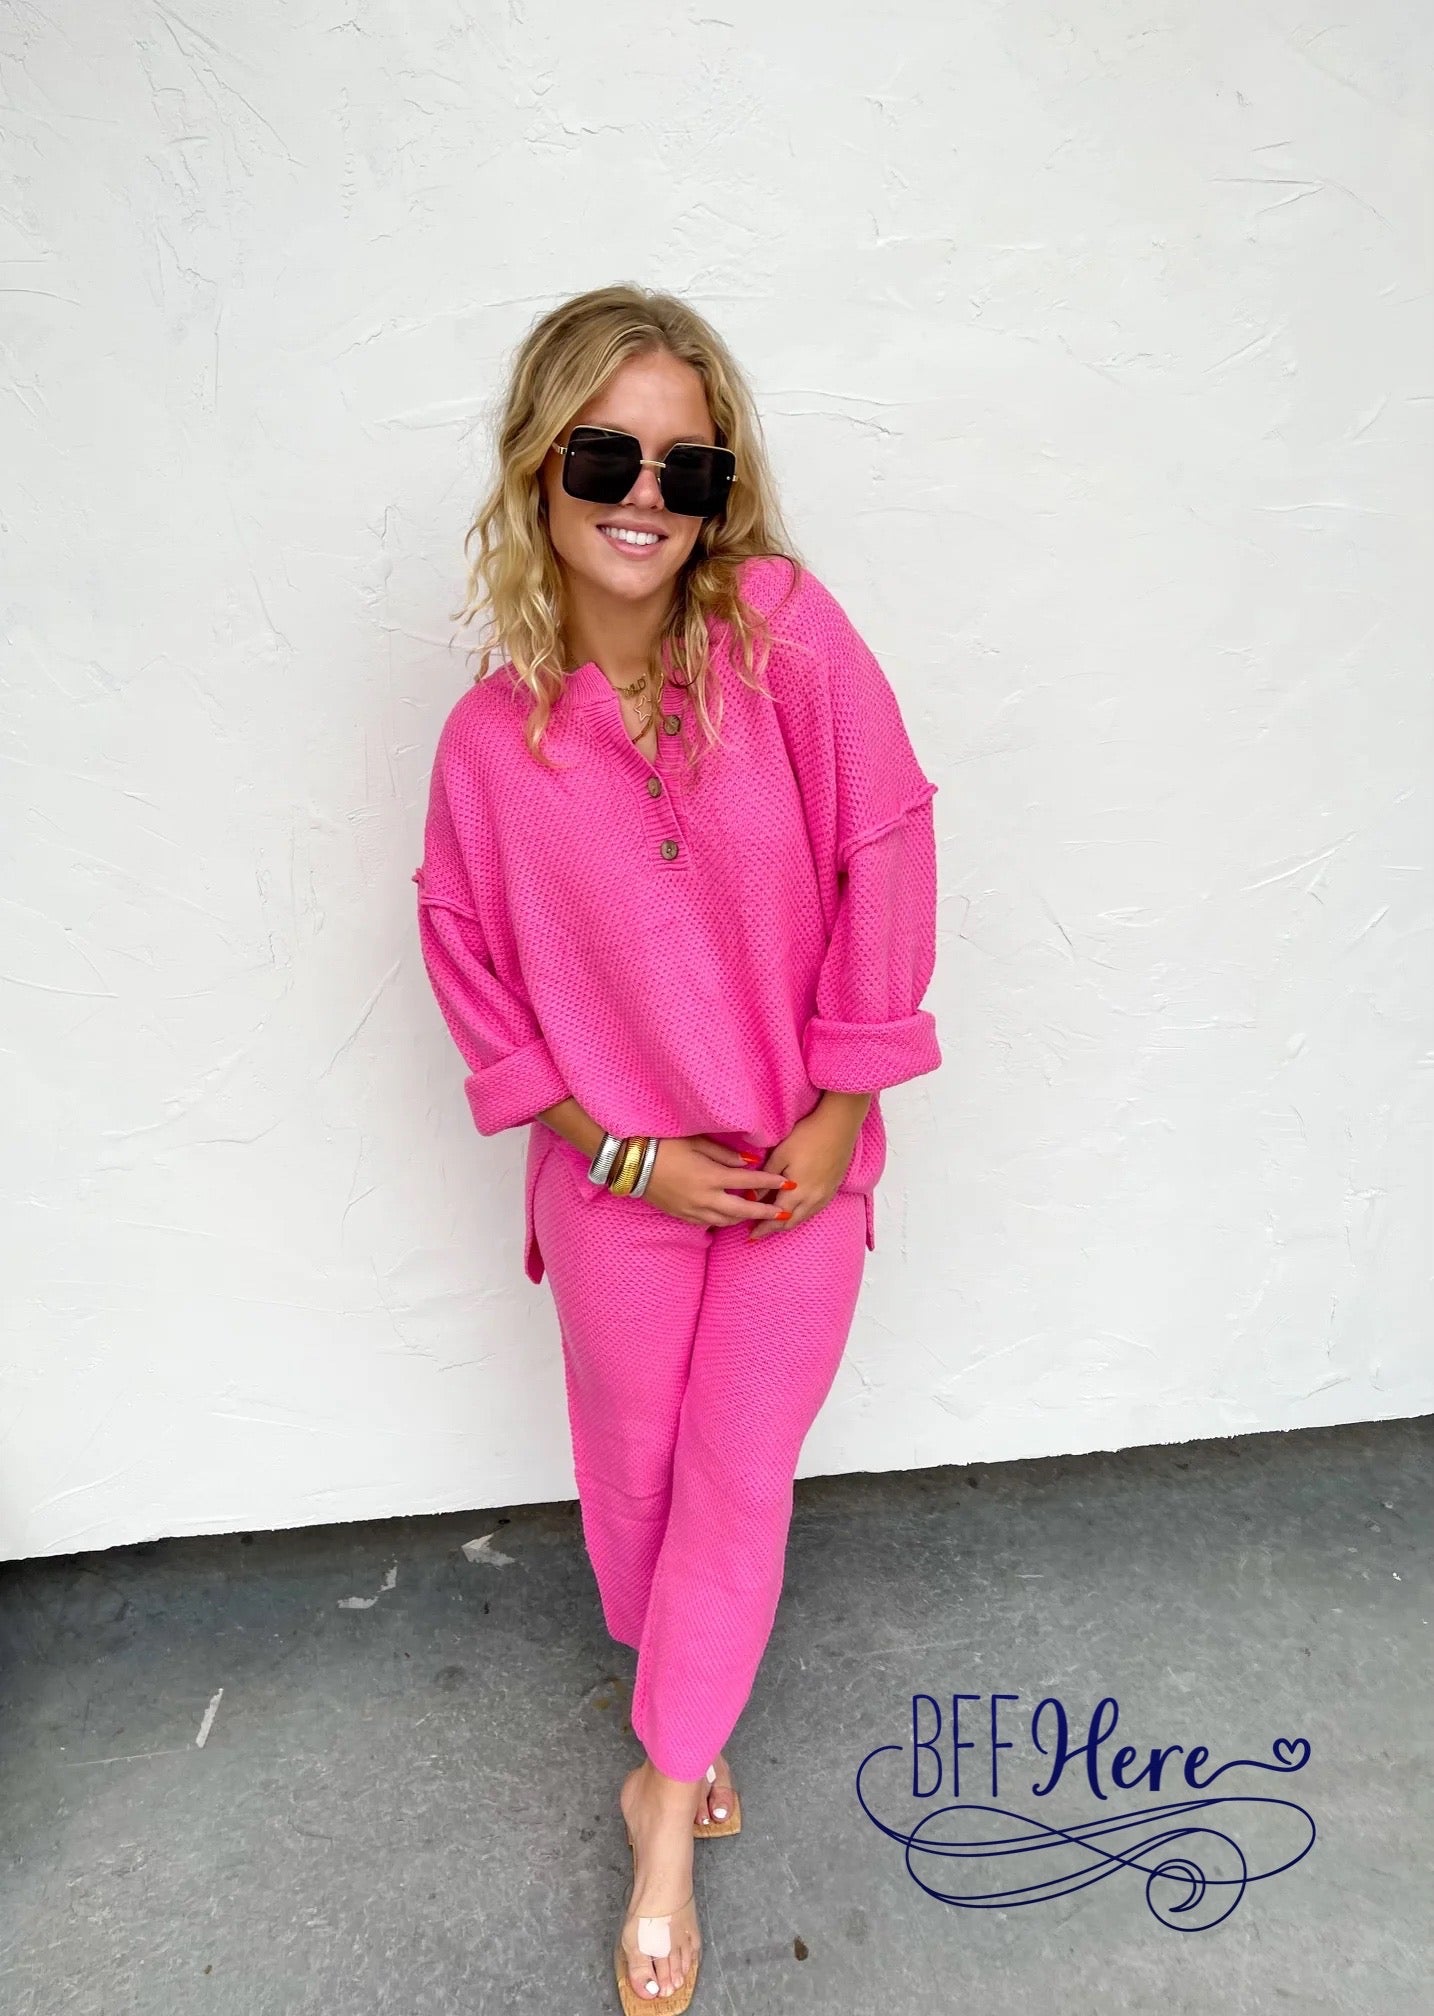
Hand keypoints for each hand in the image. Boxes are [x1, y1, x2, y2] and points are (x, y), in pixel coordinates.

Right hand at [638, 1134, 792, 1228]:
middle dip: (765, 1212)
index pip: (748, 1181)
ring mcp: (692, 1210)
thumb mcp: (696, 1142)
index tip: (788, 1183)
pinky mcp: (682, 1216)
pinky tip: (730, 1216)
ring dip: (745, 1218)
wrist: (631, 1163)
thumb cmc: (663, 1145)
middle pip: (743, 1210)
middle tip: (784, 1213)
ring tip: (758, 1214)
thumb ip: (724, 1154)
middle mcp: (704, 1198)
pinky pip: (709, 1223)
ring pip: (727, 1221)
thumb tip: (748, 1162)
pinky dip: (724, 1220)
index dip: (770, 1182)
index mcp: (710, 1176)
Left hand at [745, 1099, 862, 1242]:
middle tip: (759, 1233)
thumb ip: (765, 1180)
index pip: (776, 1217)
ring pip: (804, 1217)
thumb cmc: (807, 1136)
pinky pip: (815, 1210)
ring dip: (788, 1222)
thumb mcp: (780, 1155)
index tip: (751, 1235)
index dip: (763, 1227)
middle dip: (774, 1229)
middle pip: (791, 1222)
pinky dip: (802, 1215)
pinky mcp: (833, 1189)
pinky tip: (796, 1211)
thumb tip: (752, 1197)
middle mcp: (813, 1199)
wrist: (838, 1126)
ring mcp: (825, 1195)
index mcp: (797, 1192)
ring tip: (774, 1224)